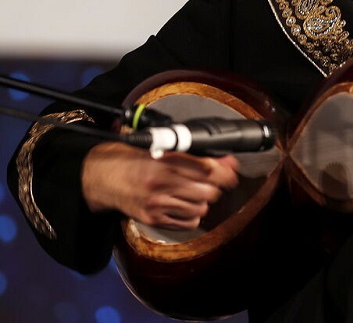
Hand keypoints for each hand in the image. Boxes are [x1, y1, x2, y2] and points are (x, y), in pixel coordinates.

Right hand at [82, 141, 239, 230]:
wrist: (101, 177)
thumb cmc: (133, 159)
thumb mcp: (164, 149)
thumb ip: (195, 155)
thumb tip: (226, 160)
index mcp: (165, 161)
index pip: (207, 169)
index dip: (225, 172)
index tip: (231, 173)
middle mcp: (162, 183)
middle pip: (208, 191)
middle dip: (215, 187)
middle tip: (211, 183)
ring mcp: (157, 203)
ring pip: (200, 208)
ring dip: (203, 202)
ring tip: (195, 194)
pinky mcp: (153, 218)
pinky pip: (187, 223)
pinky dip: (193, 216)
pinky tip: (186, 207)